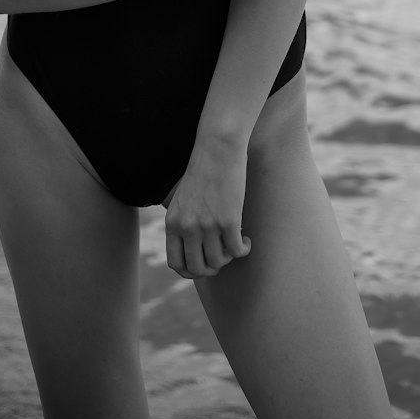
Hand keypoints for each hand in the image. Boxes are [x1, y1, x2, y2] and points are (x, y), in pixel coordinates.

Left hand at [163, 140, 250, 280]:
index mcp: (173, 222)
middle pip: (198, 269)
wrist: (217, 147)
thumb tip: (194, 245)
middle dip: (212, 269)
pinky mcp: (228, 220)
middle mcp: (187, 227)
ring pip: (218, 262)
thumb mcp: (183, 197)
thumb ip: (183, 221)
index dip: (191, 271)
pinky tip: (246, 239)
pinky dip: (243, 249)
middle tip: (222, 257)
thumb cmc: (203, 168)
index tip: (203, 265)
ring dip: (229, 258)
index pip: (176, 263)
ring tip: (235, 243)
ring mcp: (207, 226)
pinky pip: (237, 250)